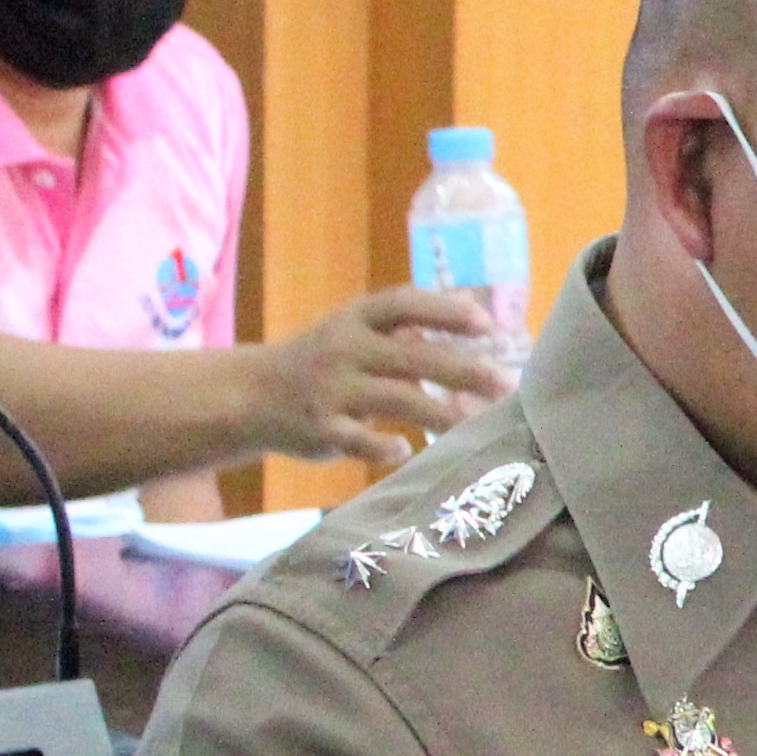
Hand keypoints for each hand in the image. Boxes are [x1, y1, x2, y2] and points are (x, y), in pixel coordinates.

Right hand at [252, 287, 510, 466]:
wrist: (250, 394)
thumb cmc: (326, 362)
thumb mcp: (356, 333)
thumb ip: (407, 335)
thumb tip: (482, 334)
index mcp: (355, 319)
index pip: (402, 304)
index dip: (445, 310)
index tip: (487, 324)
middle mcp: (343, 348)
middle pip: (411, 356)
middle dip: (462, 371)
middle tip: (506, 385)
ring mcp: (330, 389)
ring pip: (395, 400)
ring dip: (441, 412)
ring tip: (478, 422)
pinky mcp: (319, 428)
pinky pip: (358, 440)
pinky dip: (383, 447)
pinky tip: (406, 451)